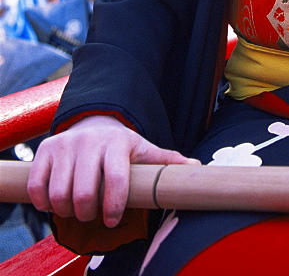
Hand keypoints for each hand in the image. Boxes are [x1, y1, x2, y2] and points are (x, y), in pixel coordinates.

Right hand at [27, 115, 197, 228]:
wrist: (92, 122)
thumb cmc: (120, 145)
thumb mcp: (143, 149)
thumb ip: (165, 161)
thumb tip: (196, 169)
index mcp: (117, 143)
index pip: (116, 180)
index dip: (114, 206)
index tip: (113, 220)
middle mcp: (89, 142)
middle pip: (84, 192)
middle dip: (87, 213)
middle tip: (91, 215)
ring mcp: (65, 145)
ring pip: (59, 193)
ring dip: (66, 210)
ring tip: (75, 209)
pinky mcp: (45, 150)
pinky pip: (38, 186)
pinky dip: (43, 202)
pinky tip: (54, 203)